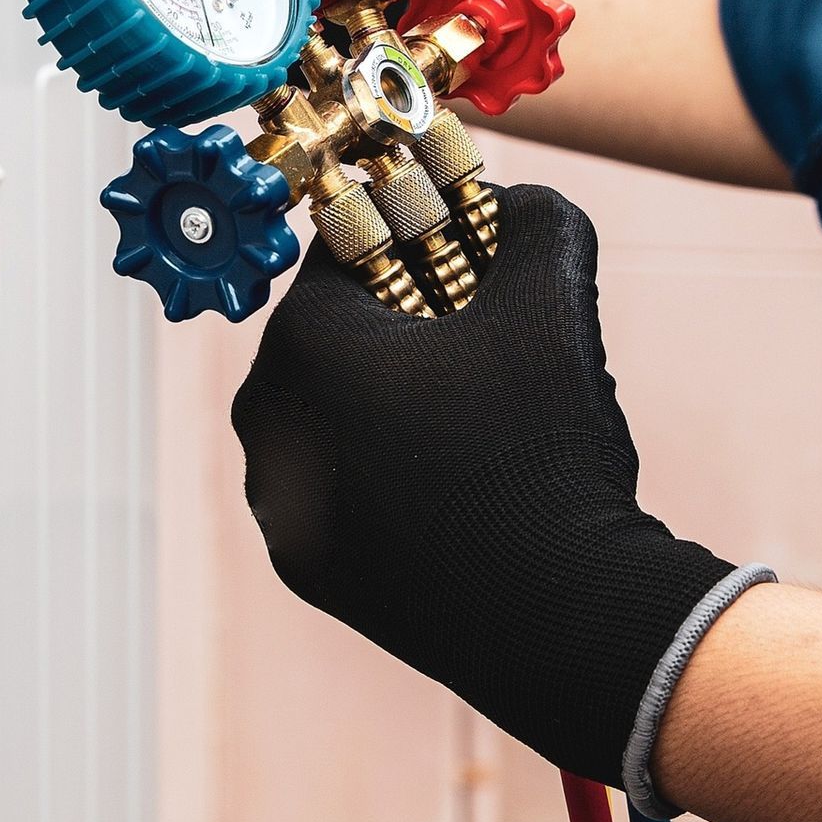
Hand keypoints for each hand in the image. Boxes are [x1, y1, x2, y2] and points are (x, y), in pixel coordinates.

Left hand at [231, 184, 737, 785]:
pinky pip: (340, 485)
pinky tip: (458, 481)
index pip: (349, 248)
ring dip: (394, 399)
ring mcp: (278, 502)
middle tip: (479, 332)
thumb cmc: (542, 447)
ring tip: (477, 414)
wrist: (556, 618)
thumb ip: (534, 220)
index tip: (466, 249)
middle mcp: (264, 418)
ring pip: (336, 412)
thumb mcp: (550, 300)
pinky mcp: (303, 566)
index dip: (417, 237)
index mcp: (300, 341)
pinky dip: (386, 470)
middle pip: (337, 332)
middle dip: (404, 321)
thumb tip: (518, 202)